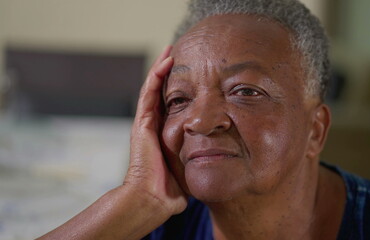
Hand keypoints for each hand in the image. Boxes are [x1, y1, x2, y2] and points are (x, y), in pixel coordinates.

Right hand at [37, 47, 186, 239]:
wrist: (153, 199)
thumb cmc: (171, 189)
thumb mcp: (190, 167)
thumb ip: (198, 158)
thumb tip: (217, 158)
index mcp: (164, 134)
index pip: (171, 106)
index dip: (179, 90)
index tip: (191, 76)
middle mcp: (153, 126)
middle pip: (161, 93)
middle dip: (169, 74)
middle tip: (179, 56)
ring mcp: (146, 123)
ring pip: (153, 89)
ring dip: (162, 69)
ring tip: (171, 51)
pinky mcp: (142, 123)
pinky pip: (149, 94)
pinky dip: (156, 76)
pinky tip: (165, 62)